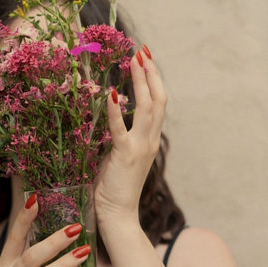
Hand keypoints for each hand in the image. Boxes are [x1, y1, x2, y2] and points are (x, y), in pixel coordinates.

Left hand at [94, 46, 166, 226]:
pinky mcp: (124, 156)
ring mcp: (140, 147)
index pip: (157, 103)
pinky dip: (116, 109)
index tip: (145, 58)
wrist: (118, 216)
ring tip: (133, 60)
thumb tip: (110, 118)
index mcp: (150, 140)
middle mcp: (150, 141)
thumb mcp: (119, 157)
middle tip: (142, 51)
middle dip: (151, 73)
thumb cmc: (113, 188)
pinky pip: (120, 129)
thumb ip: (119, 138)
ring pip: (147, 108)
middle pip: (158, 99)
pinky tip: (110, 93)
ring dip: (140, 81)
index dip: (154, 79)